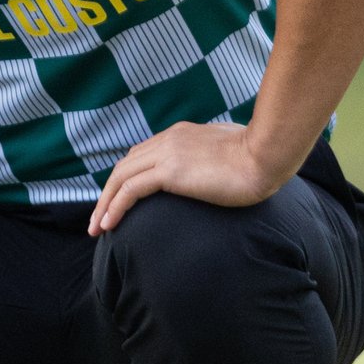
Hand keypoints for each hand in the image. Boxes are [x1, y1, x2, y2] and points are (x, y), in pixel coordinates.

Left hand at [88, 121, 283, 236]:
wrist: (267, 155)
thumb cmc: (259, 157)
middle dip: (107, 193)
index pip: (141, 155)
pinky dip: (114, 207)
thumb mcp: (228, 151)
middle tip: (98, 218)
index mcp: (180, 134)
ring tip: (96, 228)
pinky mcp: (170, 172)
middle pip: (124, 166)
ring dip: (104, 204)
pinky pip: (130, 190)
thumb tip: (215, 169)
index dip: (125, 178)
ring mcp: (167, 154)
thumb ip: (213, 157)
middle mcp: (168, 140)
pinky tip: (109, 225)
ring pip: (120, 178)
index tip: (117, 200)